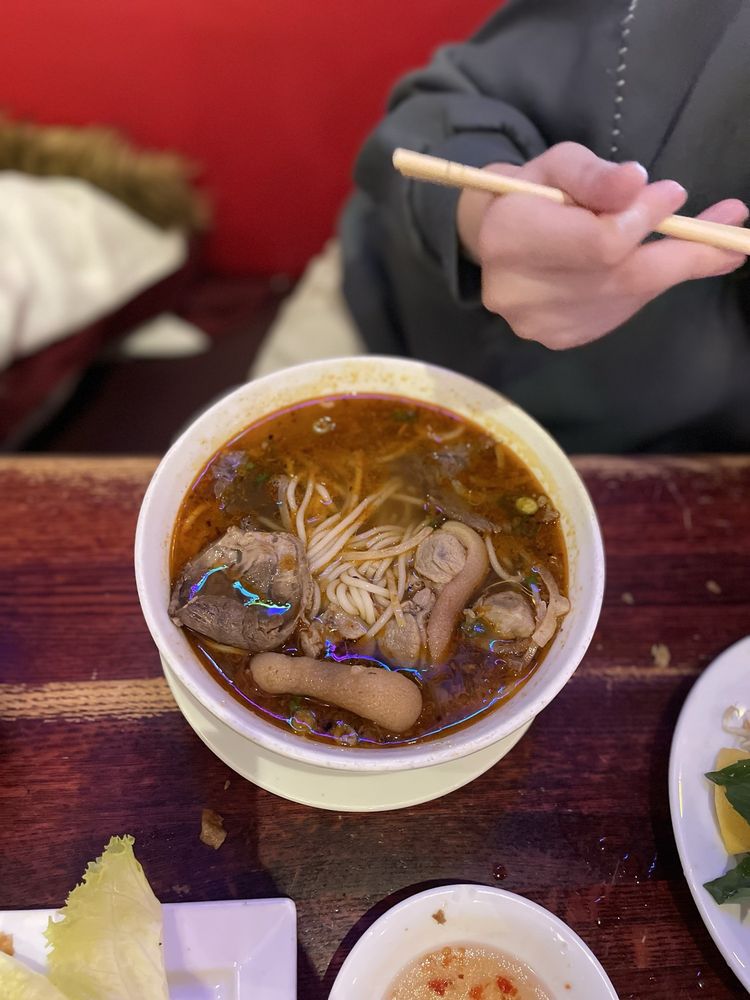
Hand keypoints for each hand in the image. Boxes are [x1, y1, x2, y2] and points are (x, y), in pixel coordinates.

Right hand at [456, 142, 747, 349]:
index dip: (645, 220)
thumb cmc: (531, 192)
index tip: (675, 193)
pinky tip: (645, 264)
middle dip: (683, 252)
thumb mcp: (559, 164)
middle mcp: (518, 291)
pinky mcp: (557, 338)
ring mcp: (537, 324)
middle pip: (621, 278)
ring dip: (669, 268)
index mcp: (509, 237)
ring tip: (703, 242)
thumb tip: (636, 182)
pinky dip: (644, 288)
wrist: (493, 240)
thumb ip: (595, 174)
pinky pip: (619, 313)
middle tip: (732, 231)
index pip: (599, 243)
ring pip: (627, 298)